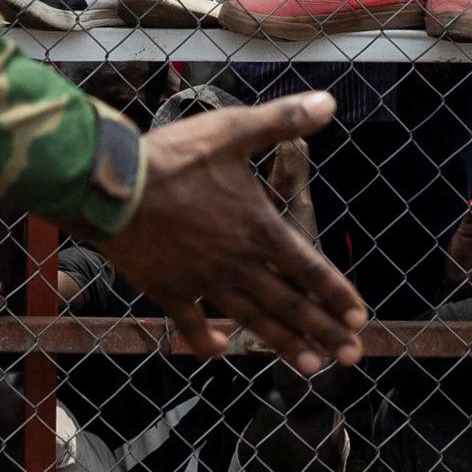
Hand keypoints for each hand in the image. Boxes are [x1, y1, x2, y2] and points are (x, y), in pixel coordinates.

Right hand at [100, 92, 368, 372]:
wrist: (112, 186)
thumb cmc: (175, 157)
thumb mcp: (235, 130)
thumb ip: (284, 121)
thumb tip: (330, 104)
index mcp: (259, 229)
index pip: (310, 268)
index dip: (337, 294)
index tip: (359, 319)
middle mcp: (238, 264)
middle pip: (290, 305)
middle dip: (324, 332)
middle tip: (351, 358)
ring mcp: (203, 282)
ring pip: (252, 320)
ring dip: (284, 344)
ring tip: (310, 367)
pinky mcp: (168, 290)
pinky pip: (191, 324)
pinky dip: (206, 341)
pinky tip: (220, 352)